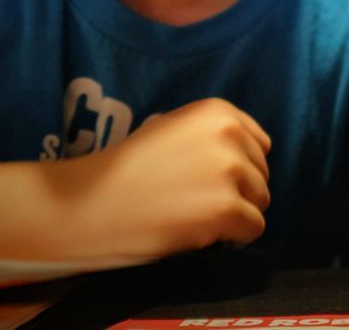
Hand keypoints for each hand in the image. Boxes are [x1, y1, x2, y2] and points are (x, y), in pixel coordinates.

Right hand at [64, 97, 271, 260]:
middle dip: (238, 190)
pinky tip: (205, 235)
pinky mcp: (227, 209)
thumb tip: (245, 155)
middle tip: (200, 202)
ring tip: (200, 218)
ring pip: (261, 200)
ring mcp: (230, 171)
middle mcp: (229, 135)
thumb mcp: (169, 128)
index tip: (214, 179)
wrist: (87, 204)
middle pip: (261, 173)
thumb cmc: (124, 168)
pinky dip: (235, 237)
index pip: (259, 143)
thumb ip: (209, 135)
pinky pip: (254, 227)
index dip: (240, 165)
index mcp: (217, 111)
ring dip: (237, 213)